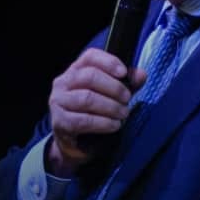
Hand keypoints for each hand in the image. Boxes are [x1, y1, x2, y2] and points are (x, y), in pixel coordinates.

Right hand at [47, 48, 145, 175]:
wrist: (75, 143)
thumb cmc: (93, 113)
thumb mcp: (111, 95)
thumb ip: (126, 83)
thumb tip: (141, 75)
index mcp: (75, 70)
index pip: (90, 57)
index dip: (108, 62)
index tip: (123, 72)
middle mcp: (63, 83)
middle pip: (89, 77)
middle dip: (113, 88)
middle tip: (127, 99)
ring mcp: (58, 102)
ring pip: (86, 99)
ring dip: (110, 106)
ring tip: (123, 113)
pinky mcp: (59, 122)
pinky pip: (83, 120)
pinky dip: (103, 123)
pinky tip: (114, 125)